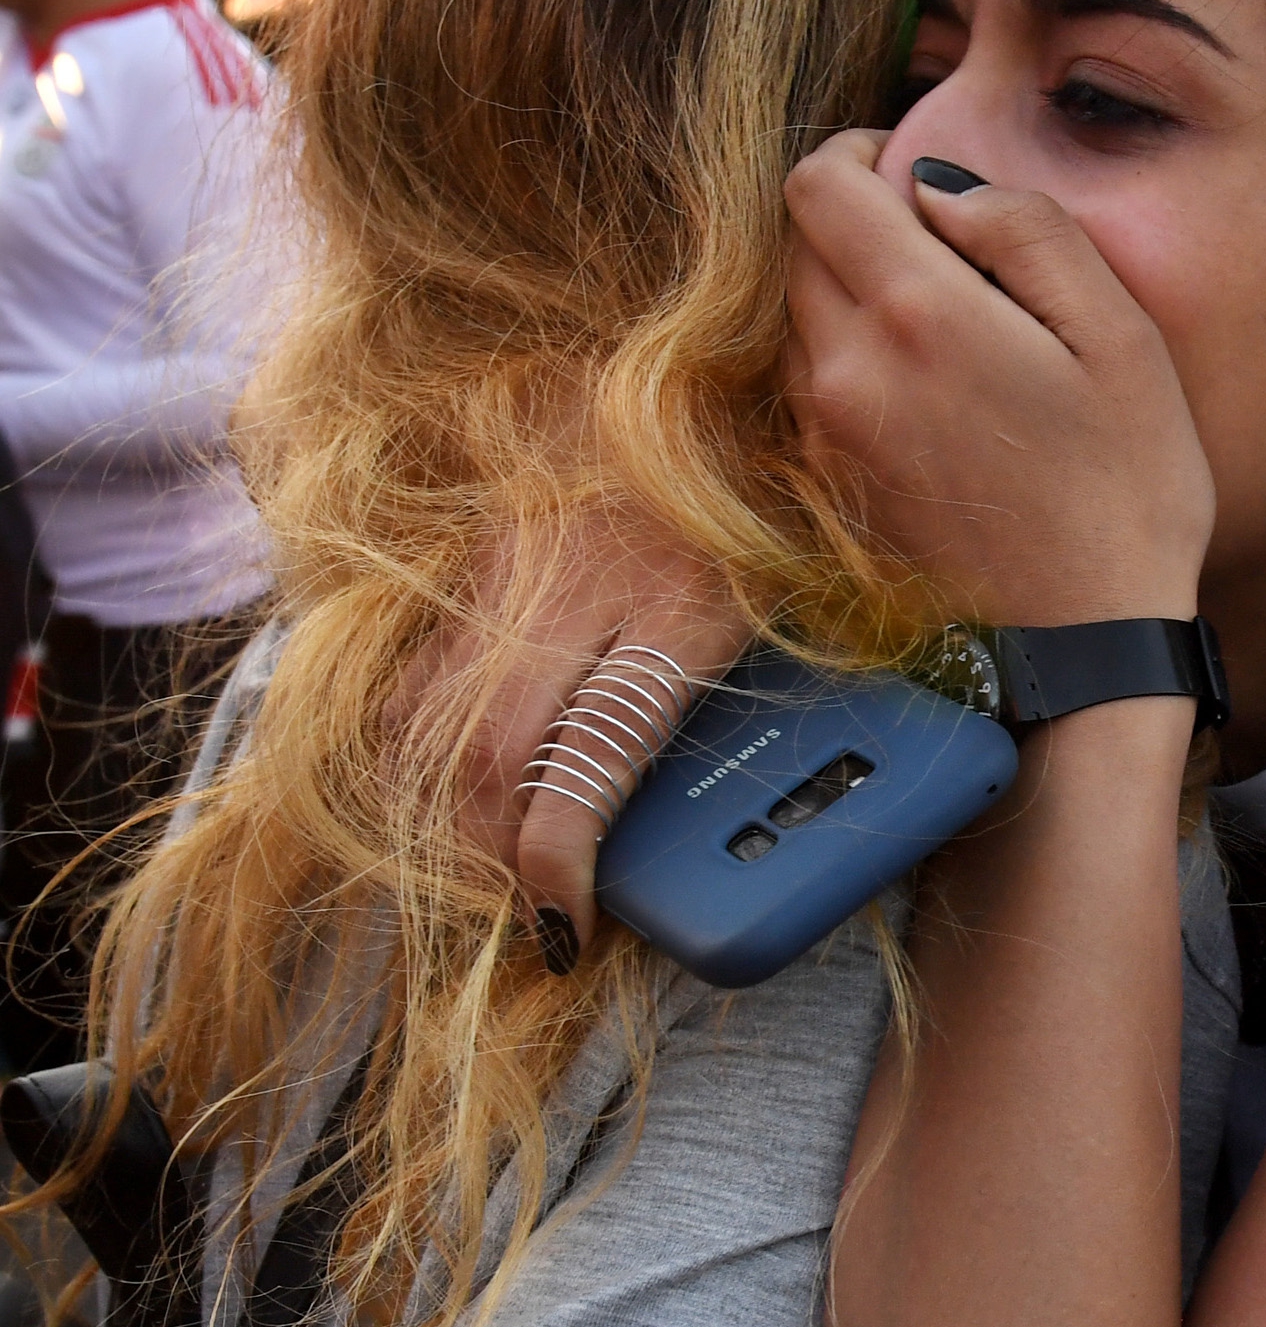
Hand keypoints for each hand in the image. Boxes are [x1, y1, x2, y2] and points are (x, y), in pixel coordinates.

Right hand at [427, 506, 748, 973]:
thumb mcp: (782, 608)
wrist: (671, 399)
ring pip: (432, 727)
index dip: (562, 858)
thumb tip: (788, 800)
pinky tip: (454, 790)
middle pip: (492, 757)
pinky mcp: (469, 573)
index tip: (565, 927)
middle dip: (497, 856)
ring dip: (451, 815)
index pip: (591, 760)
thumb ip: (776, 697)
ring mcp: (506, 582)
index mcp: (676, 610)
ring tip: (495, 866)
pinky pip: (415, 685)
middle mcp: (573, 597)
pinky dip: (422, 754)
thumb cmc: (748, 520)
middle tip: (536, 911)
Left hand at [781, 134, 1212, 625]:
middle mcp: (846, 367)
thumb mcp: (1120, 337)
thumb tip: (941, 186)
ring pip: (795, 310)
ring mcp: (824, 430)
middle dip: (857, 221)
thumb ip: (1028, 232)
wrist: (1085, 647)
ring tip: (945, 329)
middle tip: (947, 254)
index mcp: (917, 315)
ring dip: (851, 292)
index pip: (816, 182)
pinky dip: (851, 357)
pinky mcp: (825, 479)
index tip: (918, 180)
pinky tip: (931, 393)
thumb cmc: (1126, 488)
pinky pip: (808, 379)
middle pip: (796, 241)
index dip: (861, 154)